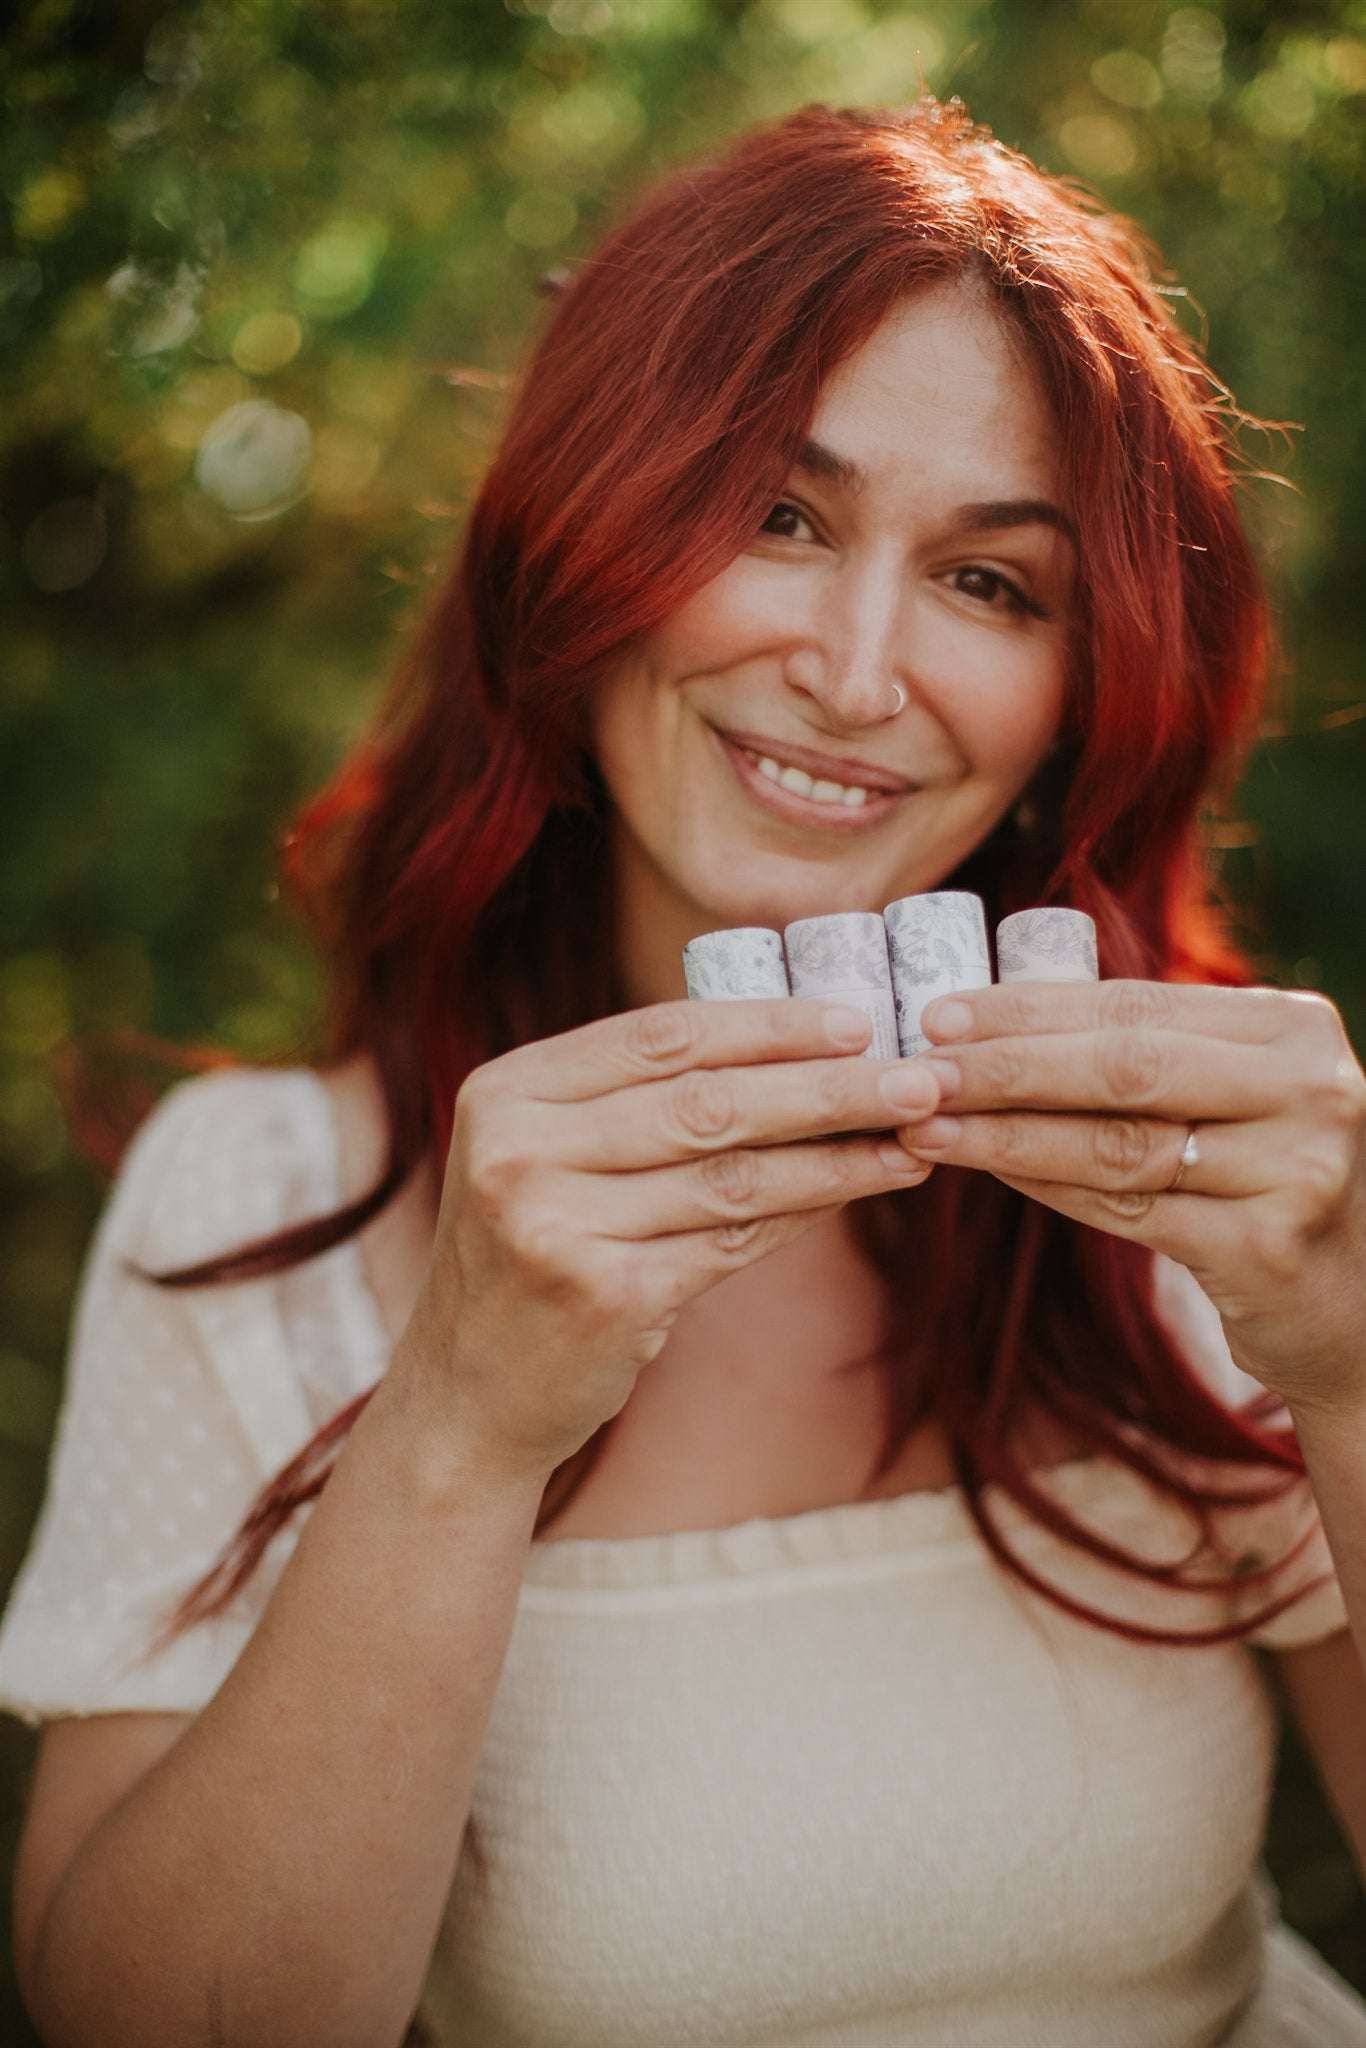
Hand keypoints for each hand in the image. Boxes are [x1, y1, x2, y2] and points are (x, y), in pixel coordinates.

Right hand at [404, 997, 940, 1483]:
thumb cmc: (528, 1258)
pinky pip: (732, 1242)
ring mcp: (556, 1227)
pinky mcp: (604, 1298)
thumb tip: (794, 1045)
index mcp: (506, 1092)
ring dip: (839, 1155)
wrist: (466, 1398)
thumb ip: (628, 1101)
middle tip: (919, 1077)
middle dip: (827, 1087)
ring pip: (733, 1175)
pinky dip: (804, 1213)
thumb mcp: (543, 1157)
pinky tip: (856, 1192)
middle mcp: (520, 1152)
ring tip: (915, 1138)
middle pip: (707, 1102)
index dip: (767, 1025)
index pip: (659, 1036)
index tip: (855, 1022)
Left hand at [894, 978, 1365, 1418]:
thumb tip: (990, 1022)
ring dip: (1008, 1132)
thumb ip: (1152, 1054)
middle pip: (1124, 1068)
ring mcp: (1297, 1170)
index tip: (940, 1013)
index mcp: (1292, 1030)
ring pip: (1117, 1144)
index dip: (1030, 1009)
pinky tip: (988, 1170)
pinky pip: (1129, 1210)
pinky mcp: (1268, 1248)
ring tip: (928, 1124)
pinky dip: (1048, 1187)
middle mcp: (1309, 1089)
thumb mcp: (1236, 1095)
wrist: (1354, 1306)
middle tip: (919, 1068)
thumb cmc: (1265, 1180)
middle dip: (1007, 1066)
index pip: (1136, 1007)